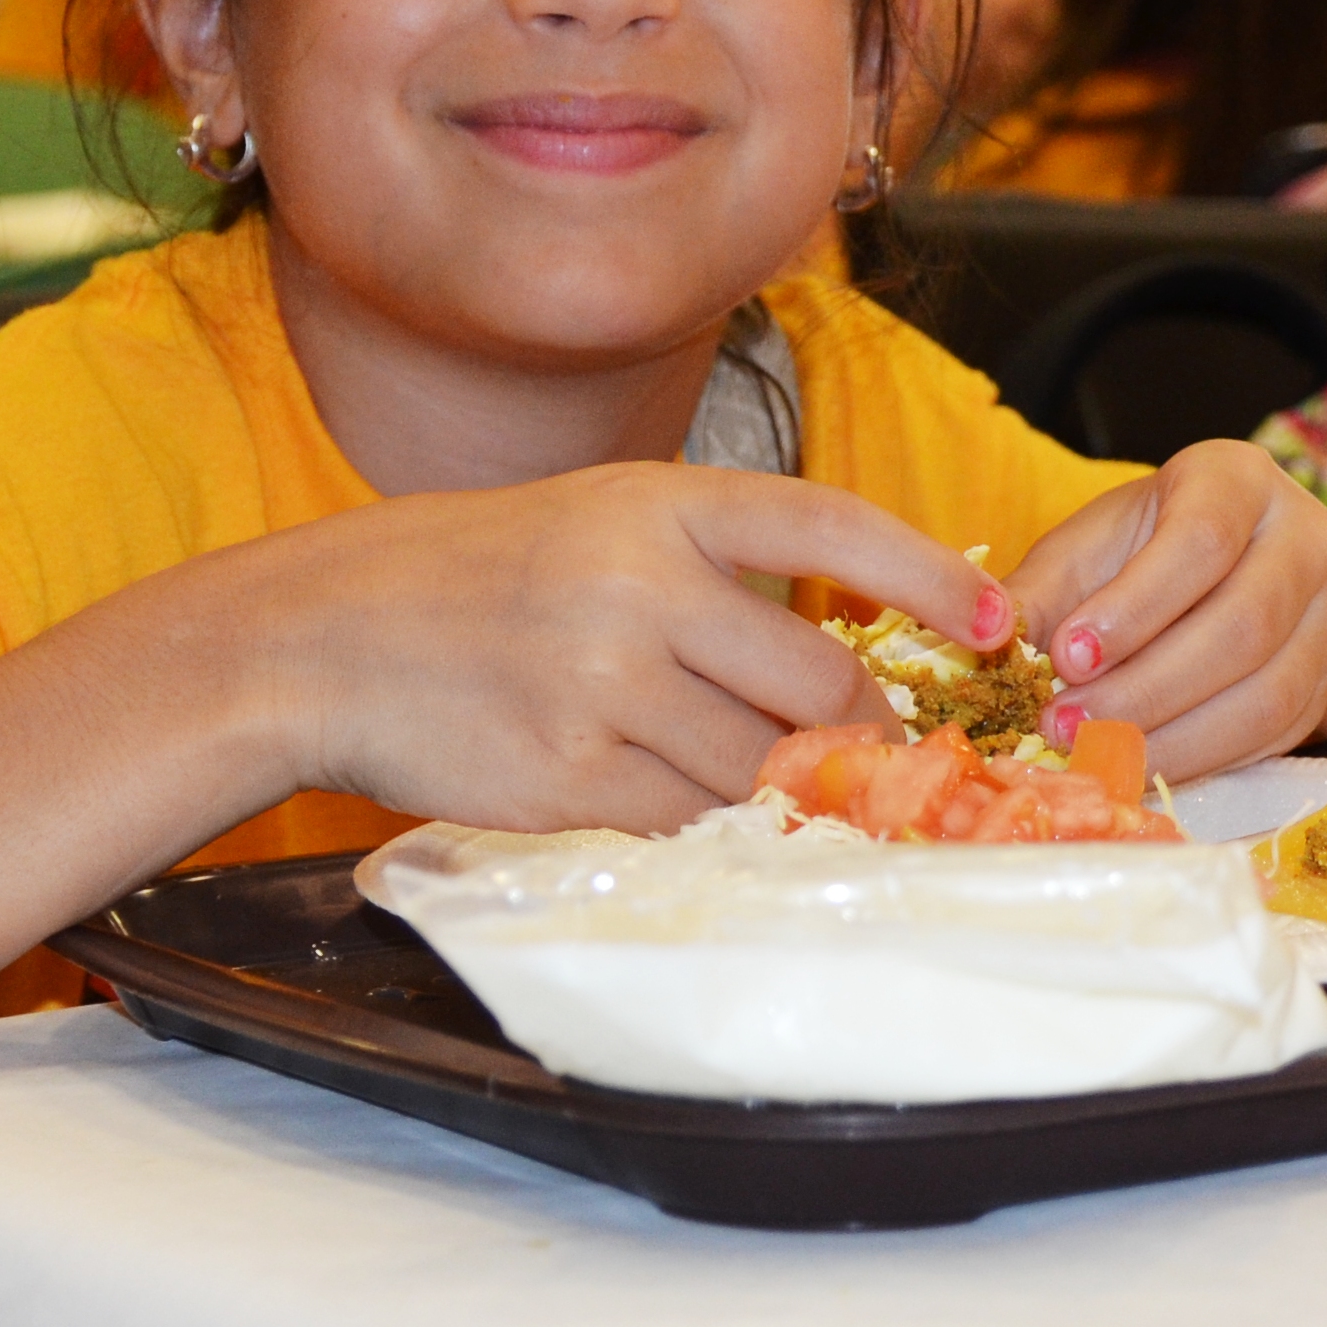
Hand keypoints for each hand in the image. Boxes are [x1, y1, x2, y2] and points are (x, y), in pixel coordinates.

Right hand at [209, 465, 1008, 828]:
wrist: (329, 637)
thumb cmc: (483, 577)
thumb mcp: (603, 524)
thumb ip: (718, 572)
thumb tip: (847, 652)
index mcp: (663, 504)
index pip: (831, 526)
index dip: (931, 575)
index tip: (997, 620)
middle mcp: (643, 587)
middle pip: (818, 680)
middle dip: (868, 730)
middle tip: (883, 753)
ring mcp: (607, 686)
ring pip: (760, 764)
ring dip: (785, 787)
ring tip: (771, 782)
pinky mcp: (571, 777)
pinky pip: (689, 818)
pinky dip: (711, 823)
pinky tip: (692, 806)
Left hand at [1004, 440, 1326, 777]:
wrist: (1235, 574)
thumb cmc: (1141, 553)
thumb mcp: (1089, 549)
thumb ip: (1040, 594)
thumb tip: (988, 643)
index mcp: (1238, 481)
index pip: (1202, 541)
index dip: (1136, 606)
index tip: (1069, 655)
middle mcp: (1302, 540)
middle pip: (1243, 625)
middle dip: (1146, 688)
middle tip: (1065, 723)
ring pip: (1266, 693)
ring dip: (1172, 736)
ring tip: (1093, 752)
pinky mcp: (1324, 684)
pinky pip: (1271, 737)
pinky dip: (1199, 760)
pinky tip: (1138, 765)